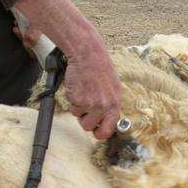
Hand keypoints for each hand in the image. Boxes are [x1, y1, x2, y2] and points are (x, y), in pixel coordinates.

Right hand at [11, 0, 121, 139]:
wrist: (88, 54)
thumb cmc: (99, 68)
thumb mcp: (112, 87)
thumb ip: (109, 104)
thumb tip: (106, 121)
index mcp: (115, 103)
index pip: (108, 129)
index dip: (100, 132)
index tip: (96, 131)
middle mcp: (104, 106)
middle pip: (89, 128)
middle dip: (84, 121)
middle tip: (84, 108)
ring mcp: (91, 104)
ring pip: (78, 117)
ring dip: (77, 108)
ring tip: (82, 92)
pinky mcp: (78, 99)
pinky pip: (72, 107)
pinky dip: (72, 98)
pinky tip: (77, 86)